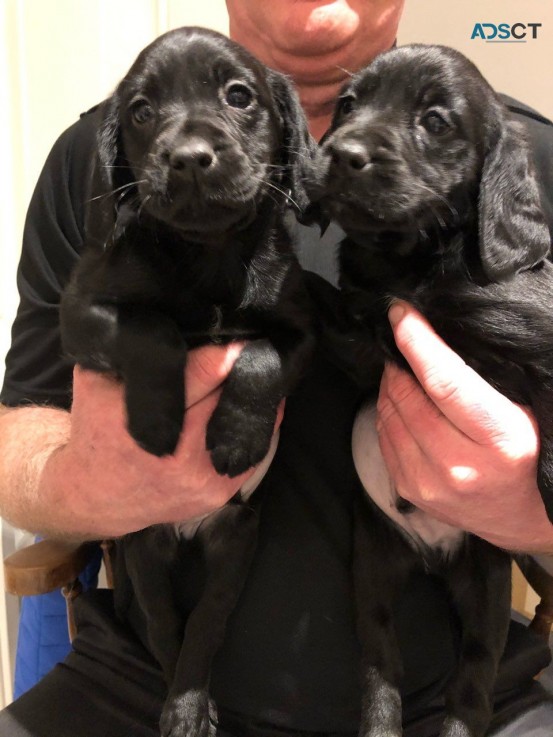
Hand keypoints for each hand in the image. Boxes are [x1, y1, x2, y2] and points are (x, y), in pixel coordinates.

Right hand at [42, 344, 282, 537]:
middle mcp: (176, 452)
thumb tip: (170, 321)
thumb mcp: (95, 386)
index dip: (224, 354)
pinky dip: (255, 424)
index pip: (201, 376)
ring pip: (245, 422)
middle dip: (240, 372)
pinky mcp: (219, 492)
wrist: (98, 498)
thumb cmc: (97, 432)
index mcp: (143, 421)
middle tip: (252, 349)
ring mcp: (202, 476)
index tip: (241, 337)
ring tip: (254, 373)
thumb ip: (126, 355)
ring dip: (250, 396)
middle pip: (228, 397)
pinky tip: (250, 404)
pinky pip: (251, 449)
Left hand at [376, 301, 552, 551]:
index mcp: (500, 440)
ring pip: (390, 416)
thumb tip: (438, 338)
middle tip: (399, 340)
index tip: (400, 313)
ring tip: (400, 369)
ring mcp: (430, 483)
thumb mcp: (524, 413)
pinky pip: (383, 437)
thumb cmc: (530, 454)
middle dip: (398, 361)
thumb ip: (484, 382)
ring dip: (389, 385)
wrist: (523, 518)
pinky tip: (398, 400)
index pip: (445, 382)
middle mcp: (461, 466)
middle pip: (409, 398)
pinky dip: (386, 411)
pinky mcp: (410, 491)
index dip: (418, 342)